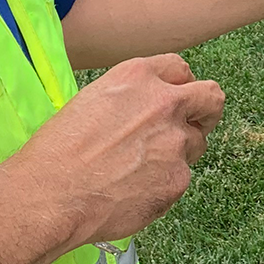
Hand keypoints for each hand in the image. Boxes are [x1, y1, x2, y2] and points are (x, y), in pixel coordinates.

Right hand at [12, 54, 224, 245]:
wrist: (52, 194)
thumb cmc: (58, 152)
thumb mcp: (93, 101)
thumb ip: (131, 100)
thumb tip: (146, 114)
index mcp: (138, 77)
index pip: (181, 69)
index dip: (181, 86)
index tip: (178, 98)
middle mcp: (164, 103)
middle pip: (211, 98)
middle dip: (207, 111)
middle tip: (196, 125)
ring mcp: (175, 142)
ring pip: (196, 144)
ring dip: (178, 153)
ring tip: (140, 170)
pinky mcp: (178, 179)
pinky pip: (180, 179)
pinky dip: (163, 186)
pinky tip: (132, 192)